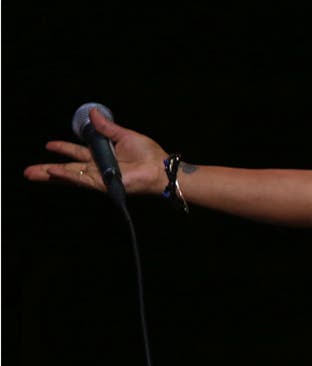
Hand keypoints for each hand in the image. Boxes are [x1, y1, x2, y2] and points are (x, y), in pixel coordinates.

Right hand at [23, 107, 169, 196]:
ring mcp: (99, 177)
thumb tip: (92, 113)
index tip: (49, 145)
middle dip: (49, 169)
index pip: (77, 153)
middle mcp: (97, 167)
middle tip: (30, 171)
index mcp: (102, 155)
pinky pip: (82, 179)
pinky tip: (54, 172)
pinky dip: (68, 176)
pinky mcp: (103, 184)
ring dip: (52, 174)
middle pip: (68, 168)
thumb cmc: (148, 153)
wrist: (160, 167)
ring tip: (33, 174)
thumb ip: (106, 128)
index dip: (63, 149)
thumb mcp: (124, 135)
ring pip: (71, 176)